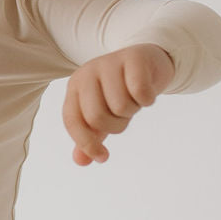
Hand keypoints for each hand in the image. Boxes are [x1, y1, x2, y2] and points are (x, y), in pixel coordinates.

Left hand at [62, 44, 174, 165]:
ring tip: (134, 99)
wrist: (147, 61)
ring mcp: (110, 62)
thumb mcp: (102, 112)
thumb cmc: (120, 90)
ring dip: (133, 110)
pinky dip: (148, 99)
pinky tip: (148, 92)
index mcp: (76, 86)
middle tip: (124, 115)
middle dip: (116, 126)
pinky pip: (140, 92)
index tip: (103, 157)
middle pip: (97, 117)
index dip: (86, 143)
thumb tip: (80, 161)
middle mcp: (88, 72)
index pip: (72, 120)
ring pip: (121, 107)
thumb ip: (89, 136)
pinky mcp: (134, 58)